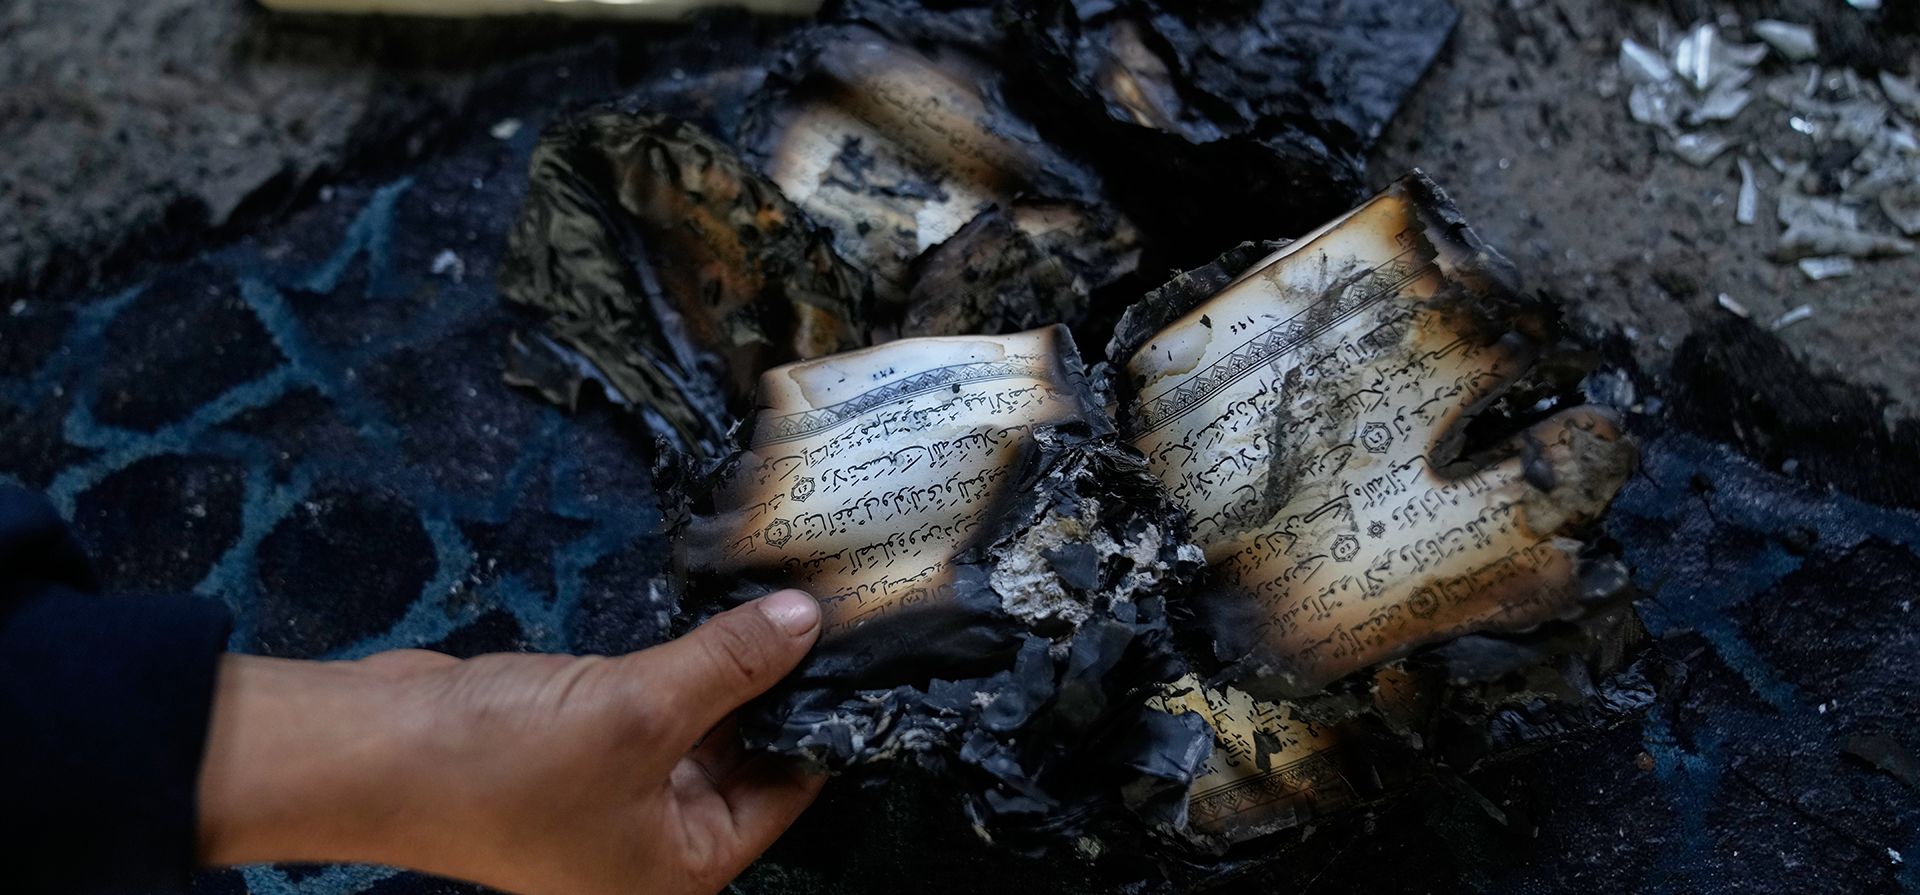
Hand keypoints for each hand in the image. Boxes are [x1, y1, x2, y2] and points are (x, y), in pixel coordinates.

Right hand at [196, 590, 825, 894]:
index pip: (787, 793)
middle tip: (829, 610)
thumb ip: (731, 664)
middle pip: (746, 757)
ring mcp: (617, 795)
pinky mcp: (582, 746)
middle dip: (776, 687)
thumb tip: (807, 622)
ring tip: (785, 599)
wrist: (376, 752)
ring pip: (700, 723)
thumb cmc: (509, 764)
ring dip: (730, 668)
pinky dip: (681, 664)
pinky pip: (655, 702)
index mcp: (685, 867)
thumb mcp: (641, 709)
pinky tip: (719, 611)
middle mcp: (658, 842)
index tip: (860, 650)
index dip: (821, 719)